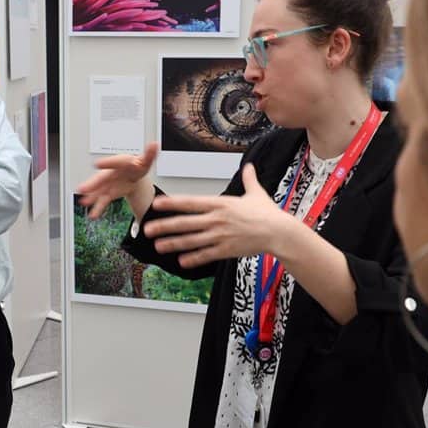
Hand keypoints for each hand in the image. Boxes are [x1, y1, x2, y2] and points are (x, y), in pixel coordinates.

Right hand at [75, 142, 158, 218]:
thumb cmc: (137, 165)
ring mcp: (109, 183)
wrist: (133, 173)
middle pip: (102, 178)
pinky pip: (103, 200)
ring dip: (91, 196)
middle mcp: (112, 172)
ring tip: (84, 202)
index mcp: (121, 162)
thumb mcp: (145, 160)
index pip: (115, 162)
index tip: (97, 164)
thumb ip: (150, 154)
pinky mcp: (109, 192)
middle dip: (93, 183)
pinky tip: (93, 215)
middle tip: (82, 188)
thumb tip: (155, 144)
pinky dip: (98, 208)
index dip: (107, 163)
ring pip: (99, 190)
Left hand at [146, 164, 293, 267]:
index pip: (191, 202)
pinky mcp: (227, 250)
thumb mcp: (256, 193)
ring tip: (158, 246)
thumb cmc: (268, 213)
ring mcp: (221, 236)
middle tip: (147, 229)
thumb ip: (249, 179)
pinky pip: (206, 255)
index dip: (172, 203)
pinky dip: (193, 258)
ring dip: (173, 243)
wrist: (279, 233)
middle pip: (185, 223)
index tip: (157, 204)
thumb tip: (250, 166)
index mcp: (221, 204)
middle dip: (164, 226)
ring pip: (191, 241)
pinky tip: (181, 261)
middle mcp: (217, 219)